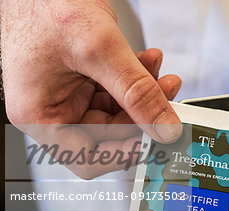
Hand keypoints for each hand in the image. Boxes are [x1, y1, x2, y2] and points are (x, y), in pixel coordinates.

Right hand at [1, 0, 181, 177]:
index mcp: (41, 115)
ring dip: (144, 94)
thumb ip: (136, 92)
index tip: (154, 138)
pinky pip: (118, 91)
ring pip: (120, 112)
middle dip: (143, 115)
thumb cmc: (45, 5)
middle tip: (167, 98)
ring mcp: (71, 95)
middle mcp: (55, 110)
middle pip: (111, 133)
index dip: (124, 153)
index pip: (87, 158)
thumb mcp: (98, 50)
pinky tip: (149, 62)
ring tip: (161, 73)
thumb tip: (163, 126)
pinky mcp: (85, 81)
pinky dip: (137, 79)